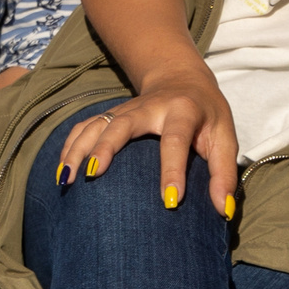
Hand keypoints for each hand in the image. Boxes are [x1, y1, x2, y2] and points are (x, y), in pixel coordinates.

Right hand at [55, 71, 239, 219]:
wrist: (181, 77)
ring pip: (96, 124)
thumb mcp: (226, 137)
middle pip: (122, 124)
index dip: (173, 170)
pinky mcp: (110, 114)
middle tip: (93, 175)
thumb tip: (221, 210)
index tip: (169, 202)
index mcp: (183, 111)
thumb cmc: (208, 114)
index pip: (176, 140)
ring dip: (79, 148)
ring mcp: (125, 109)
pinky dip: (70, 146)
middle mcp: (149, 107)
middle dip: (106, 148)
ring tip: (66, 179)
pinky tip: (62, 171)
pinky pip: (85, 127)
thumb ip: (224, 173)